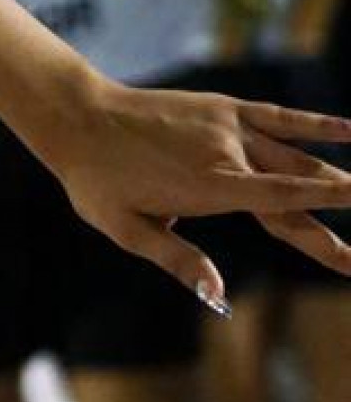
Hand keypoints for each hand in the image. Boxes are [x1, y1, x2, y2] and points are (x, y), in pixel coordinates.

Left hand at [35, 73, 350, 302]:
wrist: (78, 116)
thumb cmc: (98, 180)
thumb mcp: (127, 229)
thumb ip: (177, 259)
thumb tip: (217, 293)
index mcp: (210, 187)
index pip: (284, 204)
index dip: (324, 221)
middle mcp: (228, 154)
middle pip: (299, 188)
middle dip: (341, 208)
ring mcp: (228, 126)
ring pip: (296, 156)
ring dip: (337, 177)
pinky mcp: (223, 107)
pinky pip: (278, 117)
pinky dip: (317, 124)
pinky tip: (350, 129)